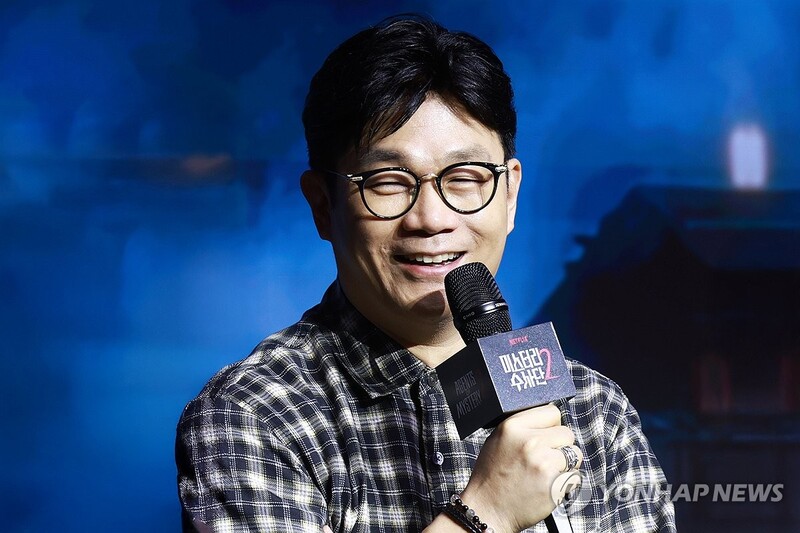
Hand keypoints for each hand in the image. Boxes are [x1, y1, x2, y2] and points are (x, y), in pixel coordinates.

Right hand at [458, 404, 582, 532]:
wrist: (487, 510)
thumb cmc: (491, 478)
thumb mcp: (497, 440)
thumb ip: (521, 427)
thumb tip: (546, 421)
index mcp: (513, 426)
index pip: (551, 412)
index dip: (551, 425)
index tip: (547, 435)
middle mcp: (529, 441)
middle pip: (566, 433)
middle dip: (560, 445)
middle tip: (544, 458)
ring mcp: (543, 462)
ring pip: (574, 454)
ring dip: (565, 464)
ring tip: (545, 473)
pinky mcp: (554, 483)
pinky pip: (574, 476)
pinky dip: (565, 482)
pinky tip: (546, 486)